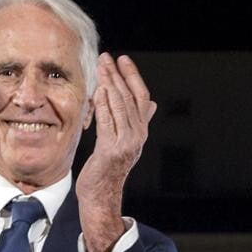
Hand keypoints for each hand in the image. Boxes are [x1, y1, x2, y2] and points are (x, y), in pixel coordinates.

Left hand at [78, 54, 156, 251]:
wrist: (101, 194)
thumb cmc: (108, 167)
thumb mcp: (124, 141)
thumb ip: (136, 121)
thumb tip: (152, 104)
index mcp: (140, 132)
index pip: (141, 98)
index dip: (133, 77)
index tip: (122, 59)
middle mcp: (137, 136)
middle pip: (130, 99)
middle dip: (118, 75)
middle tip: (106, 57)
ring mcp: (126, 144)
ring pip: (120, 107)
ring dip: (110, 85)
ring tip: (101, 68)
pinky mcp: (112, 151)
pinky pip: (108, 123)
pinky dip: (104, 106)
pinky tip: (98, 91)